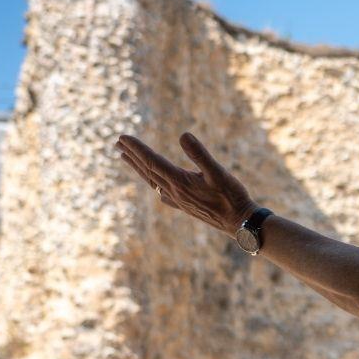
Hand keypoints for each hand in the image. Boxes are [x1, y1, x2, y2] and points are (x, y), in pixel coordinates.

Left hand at [113, 132, 259, 235]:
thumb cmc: (232, 197)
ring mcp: (178, 200)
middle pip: (147, 171)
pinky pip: (161, 192)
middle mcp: (174, 192)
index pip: (152, 161)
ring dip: (138, 168)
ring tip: (125, 158)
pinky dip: (152, 183)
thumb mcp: (218, 172)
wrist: (239, 223)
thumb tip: (183, 135)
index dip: (137, 148)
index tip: (123, 137)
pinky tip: (154, 185)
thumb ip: (200, 154)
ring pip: (152, 181)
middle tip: (118, 143)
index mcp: (179, 181)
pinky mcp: (185, 206)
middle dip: (132, 155)